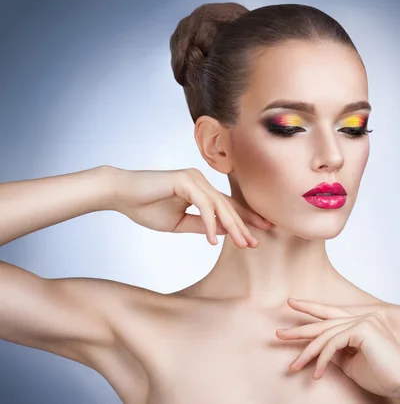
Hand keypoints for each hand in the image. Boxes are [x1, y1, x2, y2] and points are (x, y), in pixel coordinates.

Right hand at [110, 167, 273, 247]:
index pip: (227, 207)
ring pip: (220, 205)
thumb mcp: (179, 223)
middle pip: (228, 206)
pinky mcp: (185, 180)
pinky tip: (212, 241)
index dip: (243, 222)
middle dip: (243, 226)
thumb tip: (223, 233)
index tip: (256, 238)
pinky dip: (210, 223)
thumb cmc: (146, 207)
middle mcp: (200, 180)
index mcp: (200, 189)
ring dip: (232, 226)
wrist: (120, 194)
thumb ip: (201, 226)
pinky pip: (203, 204)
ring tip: (241, 244)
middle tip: (255, 243)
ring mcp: (194, 178)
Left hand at [275, 299, 399, 399]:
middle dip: (299, 329)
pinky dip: (323, 360)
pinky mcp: (363, 329)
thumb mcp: (352, 363)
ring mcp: (364, 320)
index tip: (292, 303)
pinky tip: (316, 374)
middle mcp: (363, 317)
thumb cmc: (383, 375)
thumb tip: (320, 350)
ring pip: (325, 336)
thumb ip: (337, 353)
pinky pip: (333, 344)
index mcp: (362, 323)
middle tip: (279, 334)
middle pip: (324, 322)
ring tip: (293, 367)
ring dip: (307, 354)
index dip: (310, 308)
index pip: (331, 313)